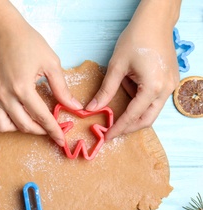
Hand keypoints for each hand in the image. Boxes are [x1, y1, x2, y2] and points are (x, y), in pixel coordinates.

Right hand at [0, 8, 81, 145]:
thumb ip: (62, 88)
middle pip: (24, 125)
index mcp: (22, 88)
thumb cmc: (28, 42)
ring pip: (4, 126)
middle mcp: (5, 95)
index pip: (41, 117)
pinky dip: (6, 121)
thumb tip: (74, 106)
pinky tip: (18, 114)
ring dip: (20, 128)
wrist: (2, 30)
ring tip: (32, 122)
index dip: (53, 130)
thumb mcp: (50, 63)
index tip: (61, 139)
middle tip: (51, 129)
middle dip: (40, 131)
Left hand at [86, 0, 179, 139]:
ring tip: (115, 110)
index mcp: (153, 87)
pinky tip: (127, 92)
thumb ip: (105, 90)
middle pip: (147, 120)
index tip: (106, 136)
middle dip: (128, 127)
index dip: (118, 128)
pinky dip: (140, 102)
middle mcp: (166, 90)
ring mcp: (170, 85)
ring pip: (151, 111)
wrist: (155, 21)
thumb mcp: (117, 66)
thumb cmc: (136, 39)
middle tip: (111, 131)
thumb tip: (92, 108)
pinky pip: (154, 99)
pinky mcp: (169, 81)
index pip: (133, 116)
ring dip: (133, 113)